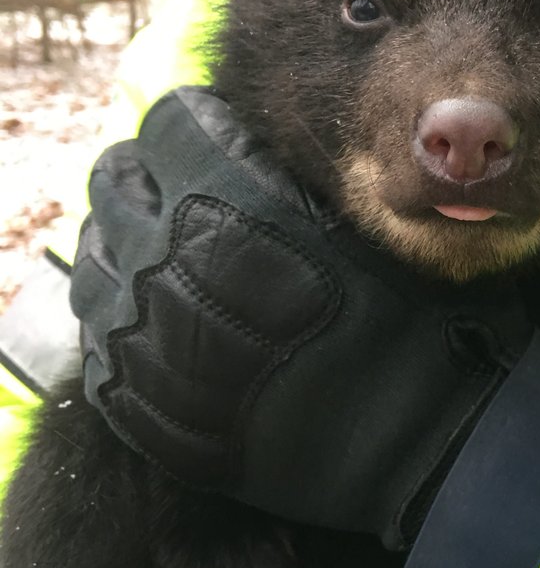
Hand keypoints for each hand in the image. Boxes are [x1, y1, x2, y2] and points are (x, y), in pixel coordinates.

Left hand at [70, 86, 534, 548]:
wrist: (418, 446)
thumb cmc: (414, 326)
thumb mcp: (372, 221)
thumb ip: (293, 173)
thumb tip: (250, 138)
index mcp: (225, 197)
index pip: (166, 122)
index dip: (195, 125)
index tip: (216, 142)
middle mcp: (165, 260)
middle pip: (116, 184)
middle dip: (149, 180)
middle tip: (188, 200)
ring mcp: (143, 339)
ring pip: (93, 263)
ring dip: (124, 250)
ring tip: (167, 264)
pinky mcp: (141, 409)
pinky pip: (99, 345)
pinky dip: (121, 325)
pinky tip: (162, 330)